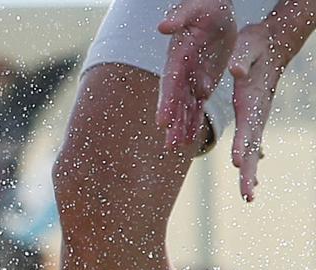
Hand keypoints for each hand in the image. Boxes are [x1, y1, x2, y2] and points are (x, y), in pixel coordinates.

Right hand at [157, 0, 237, 147]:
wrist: (216, 11)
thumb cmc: (206, 7)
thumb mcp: (197, 9)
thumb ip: (180, 17)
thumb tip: (163, 26)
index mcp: (178, 56)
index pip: (170, 83)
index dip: (166, 102)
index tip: (162, 121)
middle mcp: (181, 72)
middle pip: (175, 101)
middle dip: (172, 122)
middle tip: (169, 144)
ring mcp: (191, 80)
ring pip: (184, 108)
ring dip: (180, 127)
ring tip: (175, 147)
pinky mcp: (202, 84)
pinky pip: (197, 107)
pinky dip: (193, 122)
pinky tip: (189, 140)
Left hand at [229, 23, 285, 200]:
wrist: (272, 45)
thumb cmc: (256, 44)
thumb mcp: (247, 46)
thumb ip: (241, 59)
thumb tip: (236, 72)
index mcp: (251, 100)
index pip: (246, 126)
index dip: (240, 144)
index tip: (235, 162)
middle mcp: (256, 114)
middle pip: (252, 147)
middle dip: (248, 172)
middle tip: (247, 196)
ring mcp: (257, 118)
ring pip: (252, 151)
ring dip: (249, 173)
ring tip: (248, 197)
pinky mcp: (254, 118)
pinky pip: (251, 145)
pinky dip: (250, 162)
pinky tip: (249, 179)